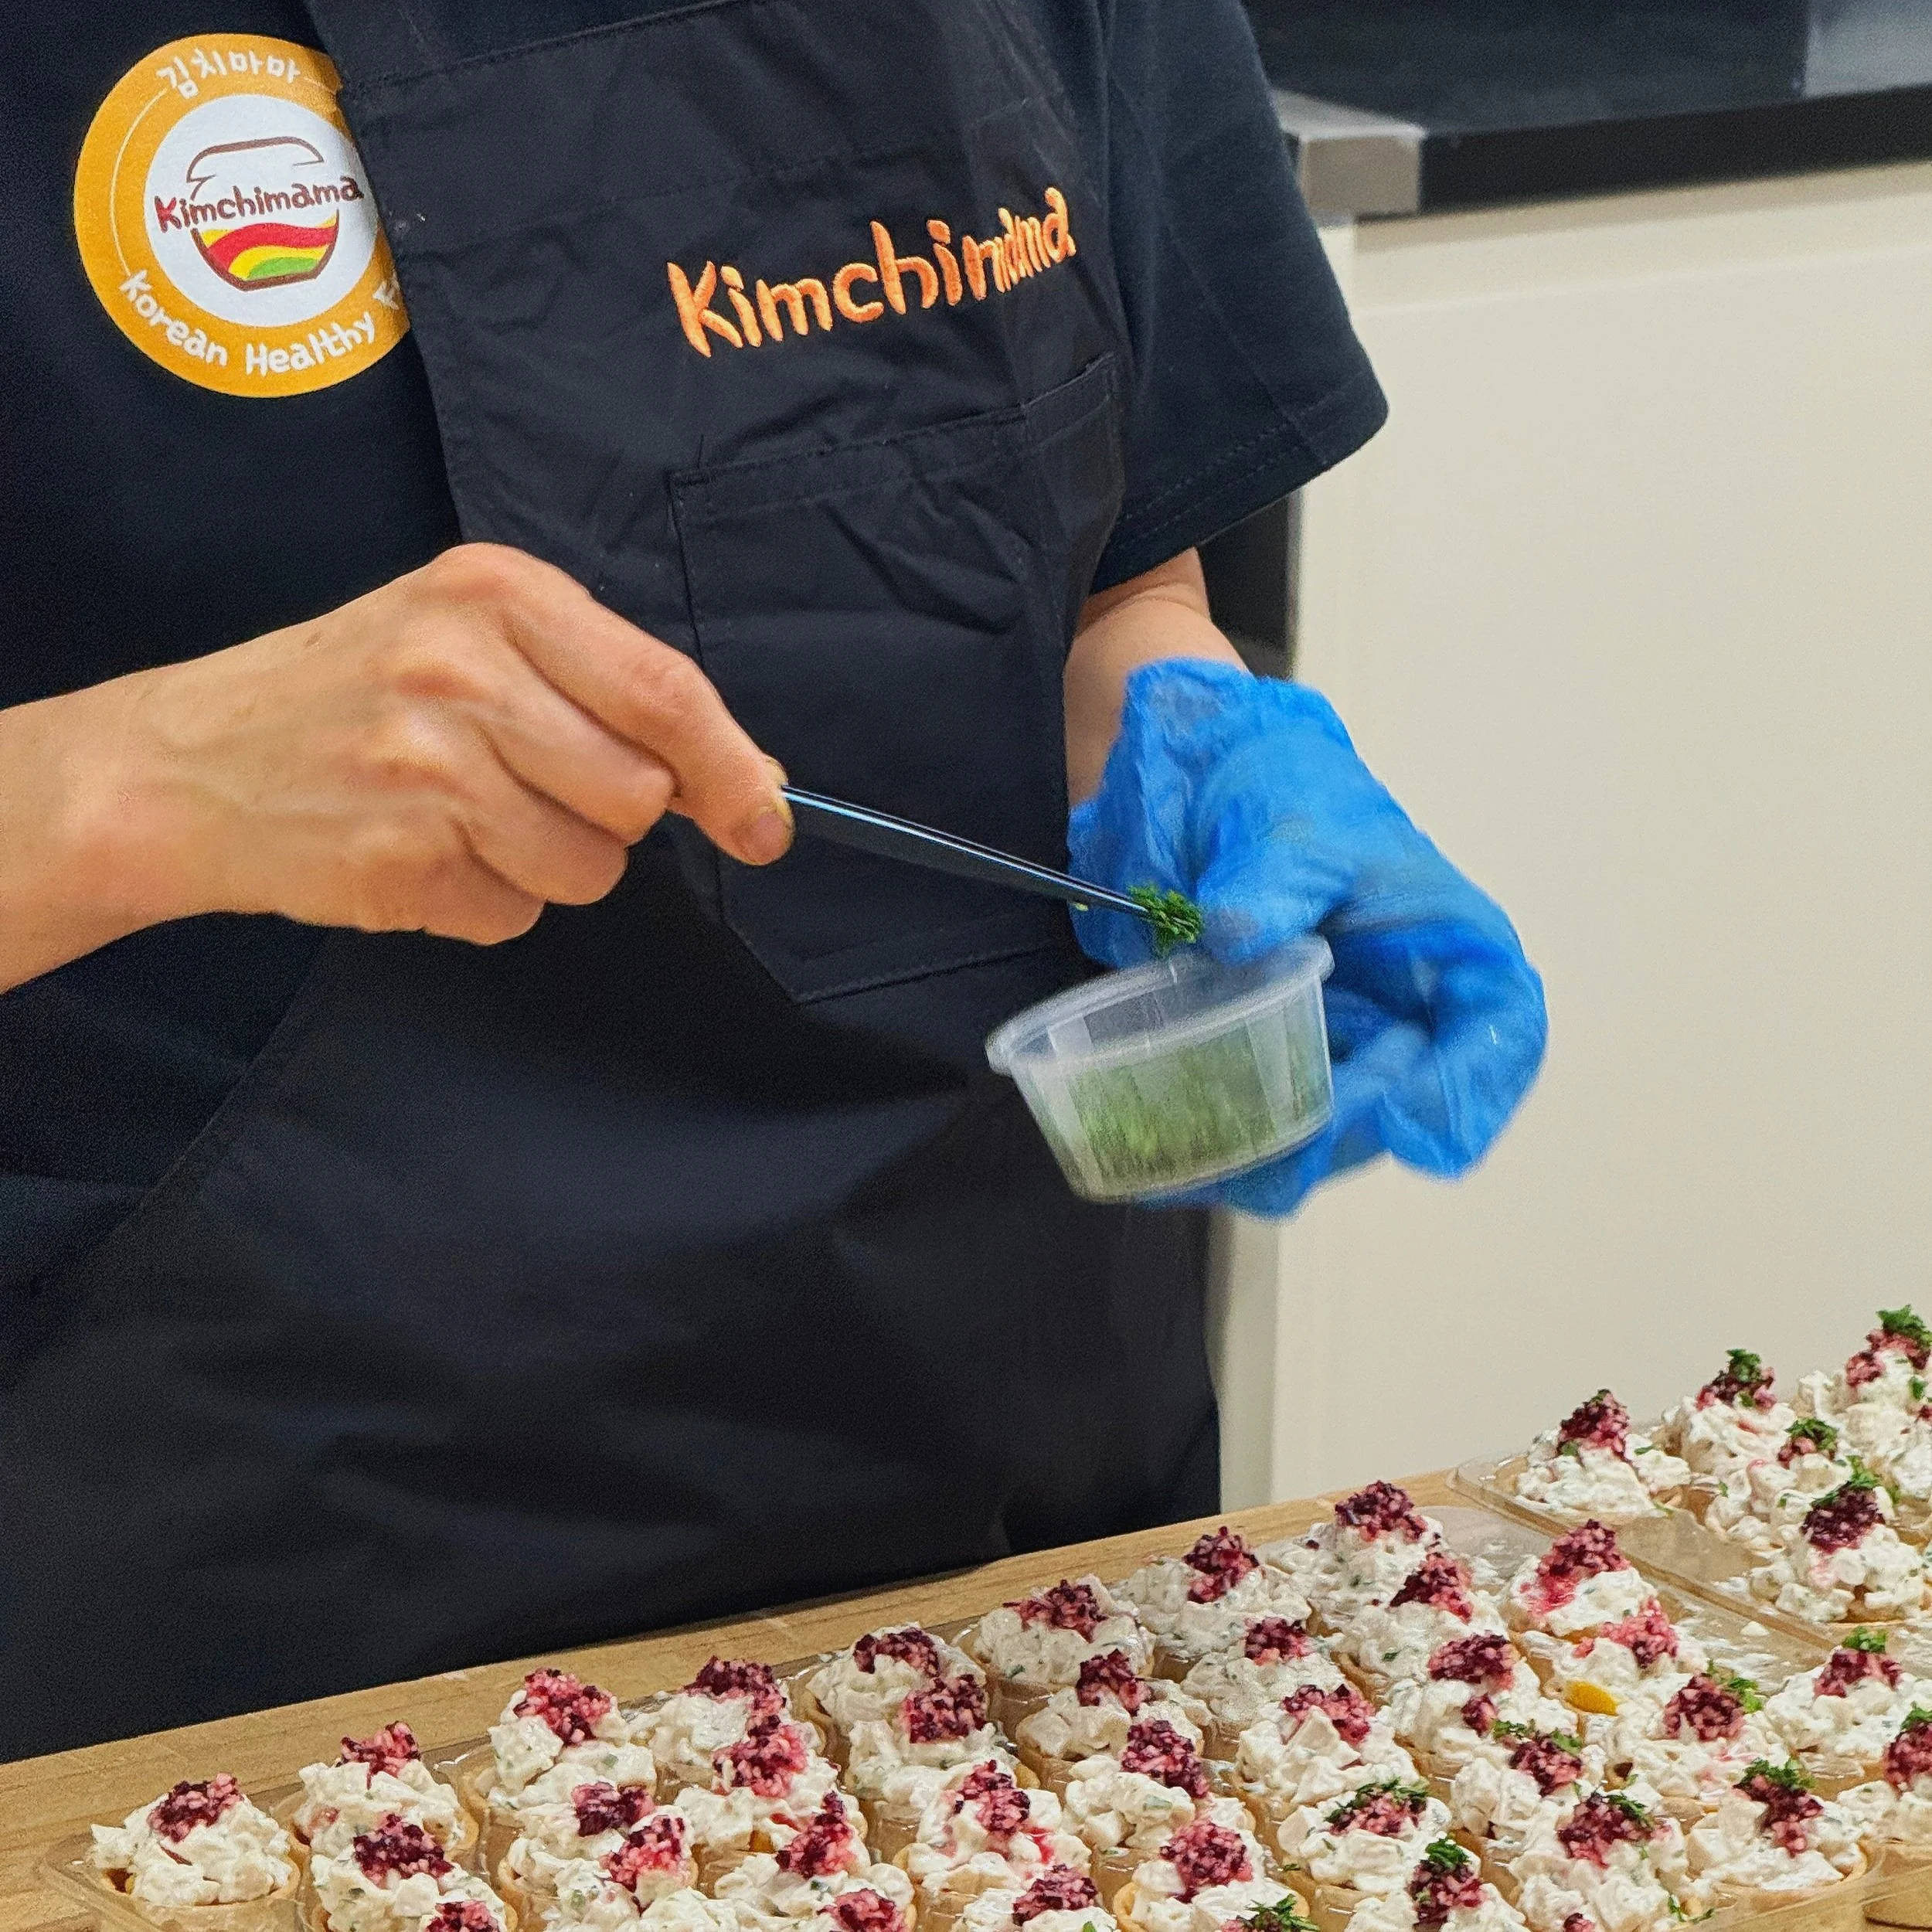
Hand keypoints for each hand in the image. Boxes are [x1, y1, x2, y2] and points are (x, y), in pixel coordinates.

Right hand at [21, 545, 788, 965]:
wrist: (183, 763)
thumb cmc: (348, 695)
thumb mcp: (469, 639)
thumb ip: (605, 689)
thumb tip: (747, 777)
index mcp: (496, 593)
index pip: (665, 692)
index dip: (734, 769)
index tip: (767, 819)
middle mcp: (461, 669)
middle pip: (638, 796)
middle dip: (608, 818)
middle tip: (528, 789)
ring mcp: (425, 767)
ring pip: (588, 868)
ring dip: (546, 865)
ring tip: (462, 818)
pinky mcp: (397, 858)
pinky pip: (513, 913)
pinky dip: (482, 900)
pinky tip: (417, 852)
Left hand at [1068, 659, 1545, 1215]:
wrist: (1208, 795)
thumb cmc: (1287, 797)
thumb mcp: (1289, 821)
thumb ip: (1275, 876)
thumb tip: (1240, 931)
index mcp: (1454, 955)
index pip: (1499, 1036)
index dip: (1469, 1094)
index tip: (1415, 1128)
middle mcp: (1412, 1023)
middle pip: (1403, 1117)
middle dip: (1340, 1140)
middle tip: (1277, 1145)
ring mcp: (1343, 1059)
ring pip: (1327, 1145)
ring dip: (1271, 1164)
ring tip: (1201, 1161)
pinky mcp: (1273, 1075)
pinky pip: (1261, 1136)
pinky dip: (1218, 1154)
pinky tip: (1160, 1165)